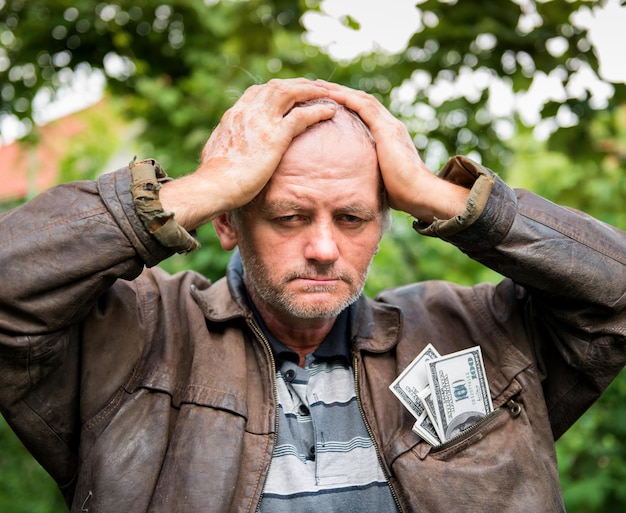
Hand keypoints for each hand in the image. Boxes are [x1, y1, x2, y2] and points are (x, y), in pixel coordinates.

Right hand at [160, 78, 335, 229]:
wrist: (212, 186)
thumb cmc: (212, 180)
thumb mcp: (216, 154)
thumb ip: (225, 147)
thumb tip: (222, 154)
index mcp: (234, 115)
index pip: (257, 92)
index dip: (276, 90)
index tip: (289, 93)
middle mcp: (248, 112)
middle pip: (276, 87)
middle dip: (297, 84)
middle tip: (314, 87)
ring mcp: (262, 121)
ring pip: (291, 93)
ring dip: (311, 91)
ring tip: (328, 93)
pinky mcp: (275, 136)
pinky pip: (302, 116)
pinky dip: (318, 110)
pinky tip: (331, 111)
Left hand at [321, 81, 468, 221]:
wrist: (419, 193)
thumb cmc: (403, 193)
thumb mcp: (380, 177)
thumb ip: (370, 171)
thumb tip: (354, 182)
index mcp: (389, 135)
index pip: (366, 112)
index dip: (348, 104)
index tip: (329, 101)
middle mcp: (391, 125)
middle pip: (363, 100)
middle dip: (341, 92)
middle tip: (319, 87)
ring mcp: (390, 125)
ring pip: (361, 98)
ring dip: (340, 90)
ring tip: (319, 86)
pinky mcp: (386, 130)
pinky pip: (363, 107)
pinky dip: (346, 98)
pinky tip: (330, 94)